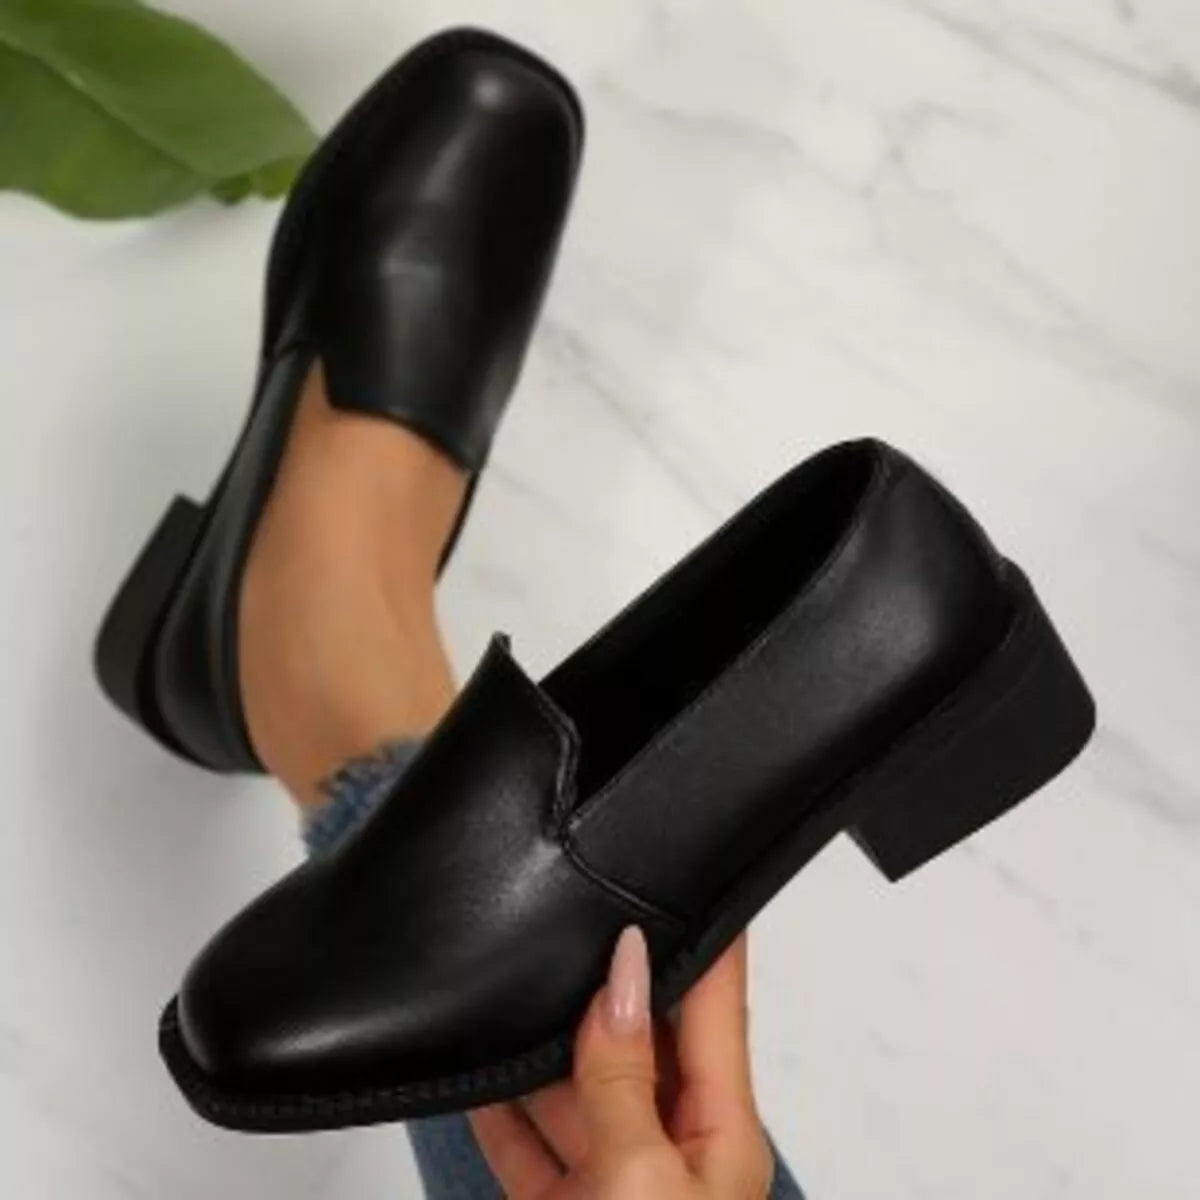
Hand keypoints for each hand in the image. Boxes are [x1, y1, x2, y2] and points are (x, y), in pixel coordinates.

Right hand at [471, 928, 771, 1198]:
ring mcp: (615, 1184)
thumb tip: (623, 973)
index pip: (718, 1010)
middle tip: (577, 911)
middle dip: (609, 984)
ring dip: (545, 1046)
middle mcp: (673, 1153)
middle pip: (643, 1043)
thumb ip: (623, 1075)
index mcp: (721, 1138)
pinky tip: (476, 1072)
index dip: (707, 941)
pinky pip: (528, 1143)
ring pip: (579, 1091)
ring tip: (515, 974)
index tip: (690, 874)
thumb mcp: (640, 1178)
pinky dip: (501, 1111)